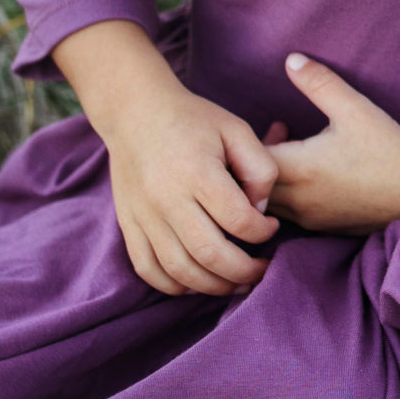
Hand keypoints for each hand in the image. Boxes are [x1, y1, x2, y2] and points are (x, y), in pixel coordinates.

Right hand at [101, 77, 279, 299]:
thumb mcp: (236, 129)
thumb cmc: (193, 120)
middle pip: (211, 255)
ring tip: (236, 282)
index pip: (239, 221)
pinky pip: (148, 270)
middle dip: (245, 271)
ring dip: (214, 286)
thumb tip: (259, 211)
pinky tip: (198, 281)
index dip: (263, 232)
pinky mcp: (128, 225)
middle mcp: (168, 199)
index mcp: (198, 173)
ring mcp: (144, 216)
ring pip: (180, 271)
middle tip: (262, 268)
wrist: (135, 112)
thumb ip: (259, 168)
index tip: (271, 226)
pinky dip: (175, 286)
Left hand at [263, 54, 399, 232]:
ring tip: (295, 152)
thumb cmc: (389, 148)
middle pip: (252, 189)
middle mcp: (298, 201)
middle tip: (275, 139)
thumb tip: (290, 59)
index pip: (249, 162)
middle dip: (257, 163)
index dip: (249, 145)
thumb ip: (319, 82)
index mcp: (299, 169)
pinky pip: (292, 216)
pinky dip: (290, 196)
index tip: (269, 126)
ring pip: (271, 205)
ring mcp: (312, 219)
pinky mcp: (326, 228)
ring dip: (272, 180)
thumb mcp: (354, 107)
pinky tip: (313, 175)